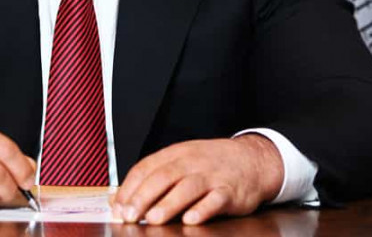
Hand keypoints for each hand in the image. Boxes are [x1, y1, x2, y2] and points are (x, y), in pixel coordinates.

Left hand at [112, 134, 283, 224]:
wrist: (253, 160)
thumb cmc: (210, 165)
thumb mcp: (181, 162)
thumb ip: (153, 179)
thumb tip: (119, 200)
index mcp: (176, 154)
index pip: (147, 167)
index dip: (130, 187)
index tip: (118, 207)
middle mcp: (192, 162)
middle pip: (164, 176)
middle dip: (144, 196)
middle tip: (130, 215)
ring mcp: (212, 175)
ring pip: (188, 187)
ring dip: (169, 203)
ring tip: (154, 218)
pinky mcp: (230, 191)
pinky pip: (216, 199)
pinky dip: (203, 209)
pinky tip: (191, 219)